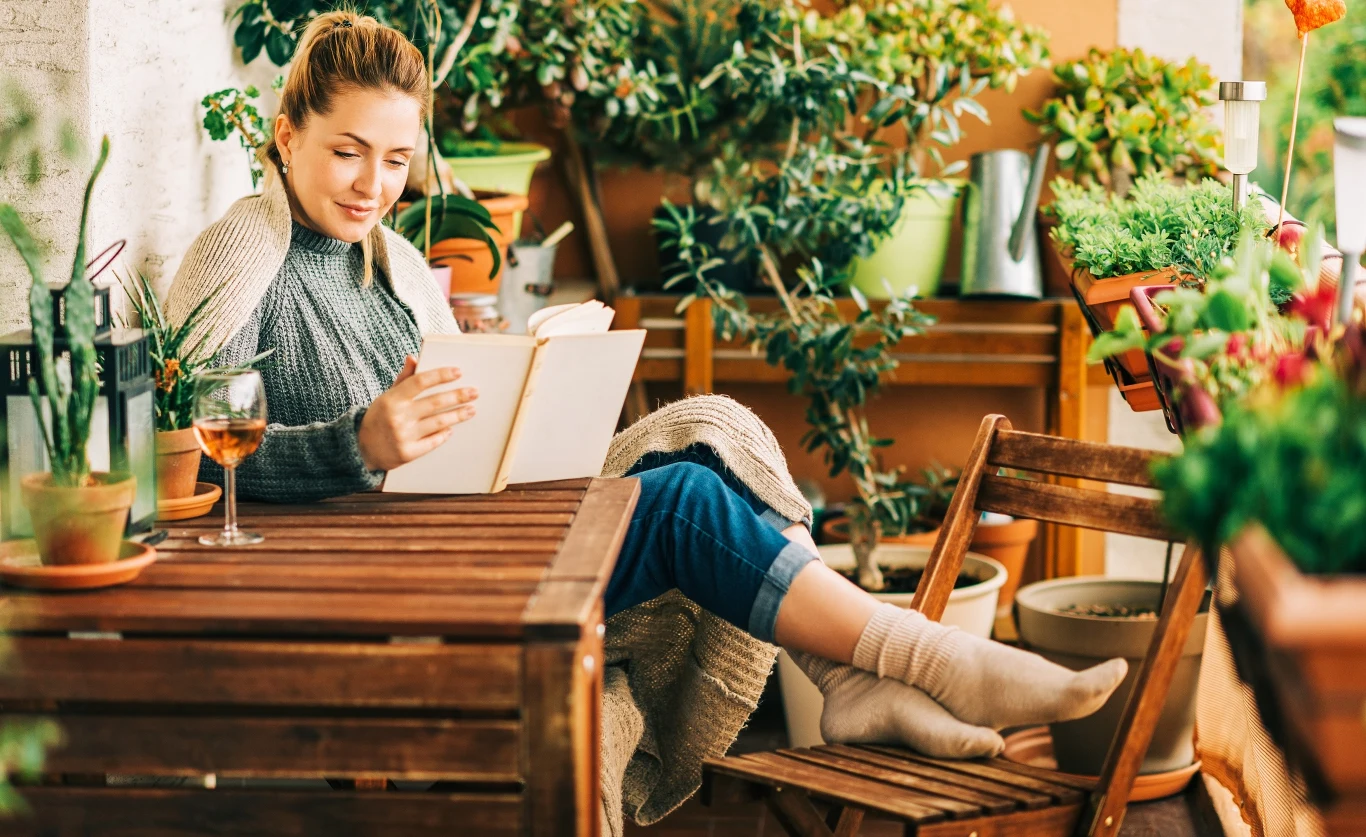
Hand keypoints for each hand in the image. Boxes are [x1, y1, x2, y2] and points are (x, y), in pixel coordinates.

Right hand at [358, 356, 477, 470]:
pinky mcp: (408, 453)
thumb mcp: (386, 397)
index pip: (420, 382)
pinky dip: (444, 434)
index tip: (459, 372)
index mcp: (392, 399)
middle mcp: (398, 417)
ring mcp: (403, 436)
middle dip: (458, 396)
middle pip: (435, 403)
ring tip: (471, 410)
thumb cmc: (378, 418)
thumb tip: (414, 357)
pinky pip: (433, 442)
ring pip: (438, 422)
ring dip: (458, 415)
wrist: (360, 450)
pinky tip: (452, 429)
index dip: (441, 375)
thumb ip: (403, 379)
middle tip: (474, 392)